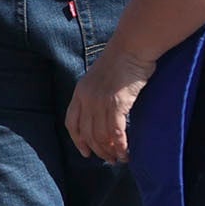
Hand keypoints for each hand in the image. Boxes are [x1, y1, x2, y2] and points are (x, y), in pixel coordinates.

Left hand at [68, 46, 158, 162]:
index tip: (85, 152)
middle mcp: (86, 98)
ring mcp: (100, 101)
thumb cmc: (123, 59)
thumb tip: (105, 112)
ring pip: (101, 135)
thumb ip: (98, 93)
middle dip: (97, 149)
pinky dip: (120, 144)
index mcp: (80, 92)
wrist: (132, 46)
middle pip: (87, 132)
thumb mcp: (101, 77)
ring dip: (110, 150)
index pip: (71, 122)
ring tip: (120, 158)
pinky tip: (126, 152)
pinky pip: (116, 131)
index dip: (77, 140)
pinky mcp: (117, 103)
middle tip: (109, 159)